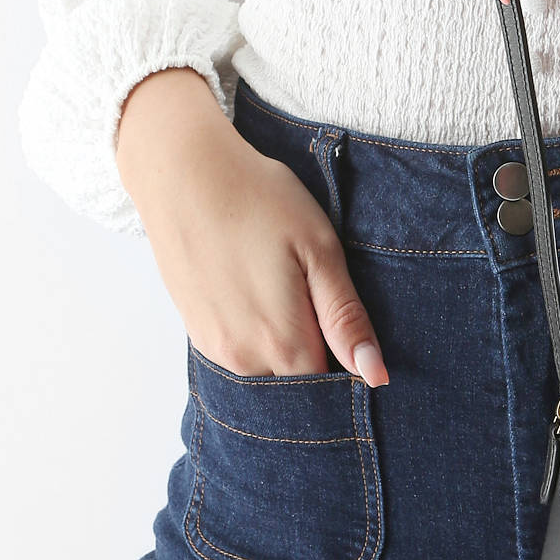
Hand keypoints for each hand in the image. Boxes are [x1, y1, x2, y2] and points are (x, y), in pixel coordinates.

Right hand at [116, 68, 388, 383]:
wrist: (184, 174)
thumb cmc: (259, 201)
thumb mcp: (320, 250)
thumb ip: (346, 319)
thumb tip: (376, 376)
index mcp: (283, 343)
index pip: (333, 384)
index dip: (351, 360)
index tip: (352, 323)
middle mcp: (245, 360)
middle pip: (300, 380)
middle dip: (320, 353)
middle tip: (318, 293)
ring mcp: (216, 350)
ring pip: (271, 368)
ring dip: (287, 341)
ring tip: (288, 284)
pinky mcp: (198, 333)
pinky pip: (244, 352)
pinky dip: (260, 333)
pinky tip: (260, 288)